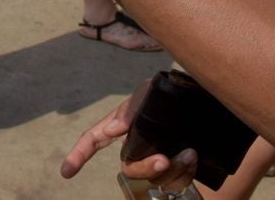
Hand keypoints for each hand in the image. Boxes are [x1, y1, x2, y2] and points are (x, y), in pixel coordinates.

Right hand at [61, 81, 200, 191]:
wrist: (206, 102)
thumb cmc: (171, 93)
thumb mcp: (150, 93)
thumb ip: (130, 110)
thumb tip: (110, 131)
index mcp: (123, 126)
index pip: (95, 139)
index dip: (79, 154)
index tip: (67, 172)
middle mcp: (138, 145)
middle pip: (129, 168)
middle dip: (145, 168)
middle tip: (164, 160)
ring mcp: (157, 158)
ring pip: (156, 179)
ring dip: (174, 169)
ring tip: (189, 153)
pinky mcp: (177, 168)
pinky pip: (176, 182)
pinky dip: (185, 172)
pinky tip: (193, 157)